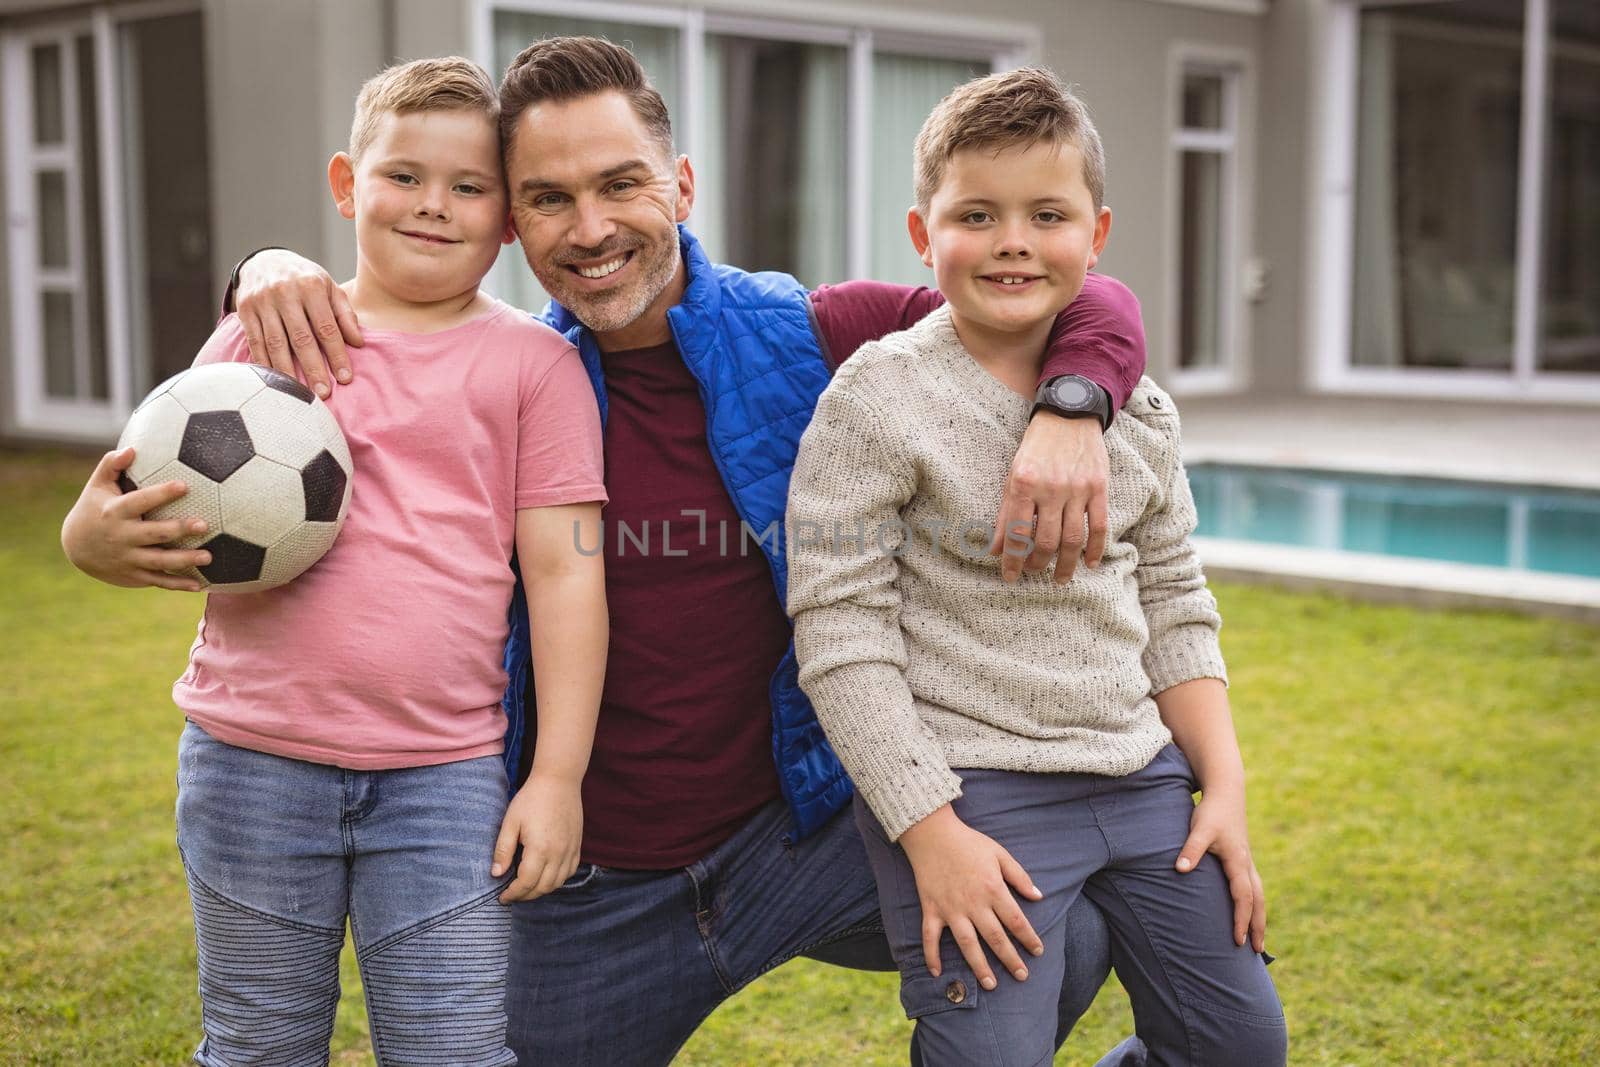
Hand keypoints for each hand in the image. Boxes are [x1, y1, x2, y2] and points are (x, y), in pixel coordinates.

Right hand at [60, 448, 212, 590]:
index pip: (140, 501)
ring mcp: (128, 558)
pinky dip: (178, 585)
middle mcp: (122, 536)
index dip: (161, 494)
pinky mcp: (134, 575)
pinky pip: (158, 581)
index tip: (184, 485)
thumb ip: (112, 465)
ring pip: (159, 562)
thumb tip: (131, 448)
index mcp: (115, 512)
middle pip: (154, 534)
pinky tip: (199, 585)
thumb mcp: (97, 486)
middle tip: (204, 524)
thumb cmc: (94, 508)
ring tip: (209, 557)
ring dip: (184, 561)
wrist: (75, 548)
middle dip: (178, 530)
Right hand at [235, 249, 361, 396]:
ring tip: (299, 394)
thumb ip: (344, 314)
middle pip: (301, 338)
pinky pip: (255, 342)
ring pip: (275, 343)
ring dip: (287, 371)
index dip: (336, 354)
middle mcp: (285, 292)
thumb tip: (358, 343)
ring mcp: (262, 302)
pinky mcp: (245, 311)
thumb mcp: (329, 288)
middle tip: (323, 394)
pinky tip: (275, 381)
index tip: (345, 378)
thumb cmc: (305, 279)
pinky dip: (265, 363)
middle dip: (313, 369)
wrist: (265, 261)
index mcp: (311, 286)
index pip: (326, 327)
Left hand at [493, 775, 582, 903]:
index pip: (526, 883)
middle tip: (512, 895)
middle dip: (525, 896)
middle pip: (542, 887)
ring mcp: (570, 850)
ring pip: (557, 883)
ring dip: (541, 890)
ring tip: (527, 888)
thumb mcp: (510, 822)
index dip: (513, 894)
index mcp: (540, 849)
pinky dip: (557, 880)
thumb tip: (496, 874)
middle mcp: (558, 853)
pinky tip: (546, 877)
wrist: (559, 781)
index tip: (502, 897)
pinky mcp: (577, 845)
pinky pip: (569, 872)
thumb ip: (503, 850)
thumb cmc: (531, 799)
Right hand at [898, 806, 1044, 989]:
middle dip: (1010, 959)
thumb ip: (1019, 876)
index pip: (1016, 921)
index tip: (1038, 952)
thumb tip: (1038, 896)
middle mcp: (973, 903)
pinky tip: (937, 972)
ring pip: (967, 944)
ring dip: (979, 966)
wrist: (932, 833)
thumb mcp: (1000, 854)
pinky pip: (930, 936)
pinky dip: (931, 955)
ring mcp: (951, 909)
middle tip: (1022, 976)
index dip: (1029, 938)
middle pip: (995, 938)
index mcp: (993, 889)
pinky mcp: (931, 909)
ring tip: (990, 984)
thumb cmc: (969, 842)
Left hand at [989, 411, 1108, 583]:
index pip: (1016, 533)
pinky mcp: (1099, 487)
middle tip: (1034, 572)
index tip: (1009, 577)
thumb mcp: (1013, 475)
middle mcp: (1050, 488)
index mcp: (1023, 484)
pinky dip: (1095, 549)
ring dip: (1065, 565)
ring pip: (1072, 539)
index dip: (1012, 560)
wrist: (1069, 415)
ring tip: (1060, 579)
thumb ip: (1005, 513)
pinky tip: (1089, 564)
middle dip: (1037, 563)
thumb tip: (994, 550)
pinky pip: (1098, 526)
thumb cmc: (1036, 448)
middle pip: (1045, 541)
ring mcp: (1077, 489)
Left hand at [1175, 789, 1265, 951]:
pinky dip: (1254, 905)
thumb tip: (1180, 870)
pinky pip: (1253, 888)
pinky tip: (1249, 914)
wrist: (1226, 792)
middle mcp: (1247, 865)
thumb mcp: (1199, 829)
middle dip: (1259, 926)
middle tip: (1259, 952)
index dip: (1241, 919)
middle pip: (1258, 902)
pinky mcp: (1243, 859)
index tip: (1239, 940)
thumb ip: (1190, 850)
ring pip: (1258, 896)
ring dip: (1260, 918)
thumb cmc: (1211, 812)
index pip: (1243, 897)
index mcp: (1238, 862)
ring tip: (1260, 941)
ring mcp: (1247, 862)